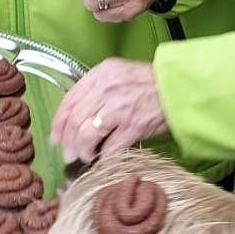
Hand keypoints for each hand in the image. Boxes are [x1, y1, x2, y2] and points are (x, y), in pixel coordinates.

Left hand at [51, 58, 167, 163]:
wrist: (178, 88)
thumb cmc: (150, 83)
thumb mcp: (119, 75)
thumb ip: (97, 89)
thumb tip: (77, 115)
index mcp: (100, 74)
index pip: (69, 100)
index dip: (59, 122)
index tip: (56, 137)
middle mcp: (106, 90)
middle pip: (74, 120)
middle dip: (68, 141)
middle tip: (69, 154)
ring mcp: (119, 109)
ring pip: (86, 135)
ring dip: (83, 150)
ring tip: (85, 156)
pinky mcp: (133, 127)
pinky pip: (110, 148)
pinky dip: (103, 157)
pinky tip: (104, 159)